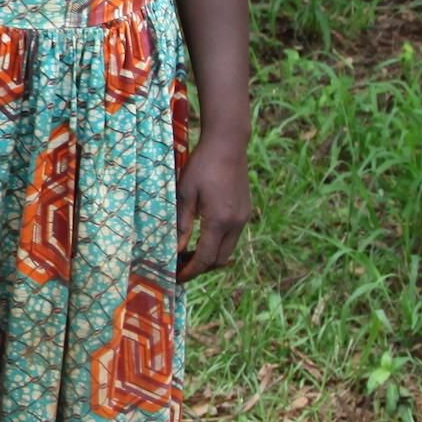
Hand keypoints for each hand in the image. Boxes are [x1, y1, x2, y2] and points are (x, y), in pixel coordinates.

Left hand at [174, 133, 253, 281]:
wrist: (228, 144)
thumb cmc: (202, 165)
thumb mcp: (185, 194)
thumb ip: (182, 224)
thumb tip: (175, 249)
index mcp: (219, 220)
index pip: (205, 258)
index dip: (190, 271)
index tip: (176, 277)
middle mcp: (236, 223)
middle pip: (219, 260)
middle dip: (200, 268)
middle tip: (180, 267)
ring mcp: (244, 217)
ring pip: (228, 250)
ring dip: (210, 257)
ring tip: (188, 254)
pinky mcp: (246, 211)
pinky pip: (233, 237)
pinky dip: (218, 244)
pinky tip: (202, 237)